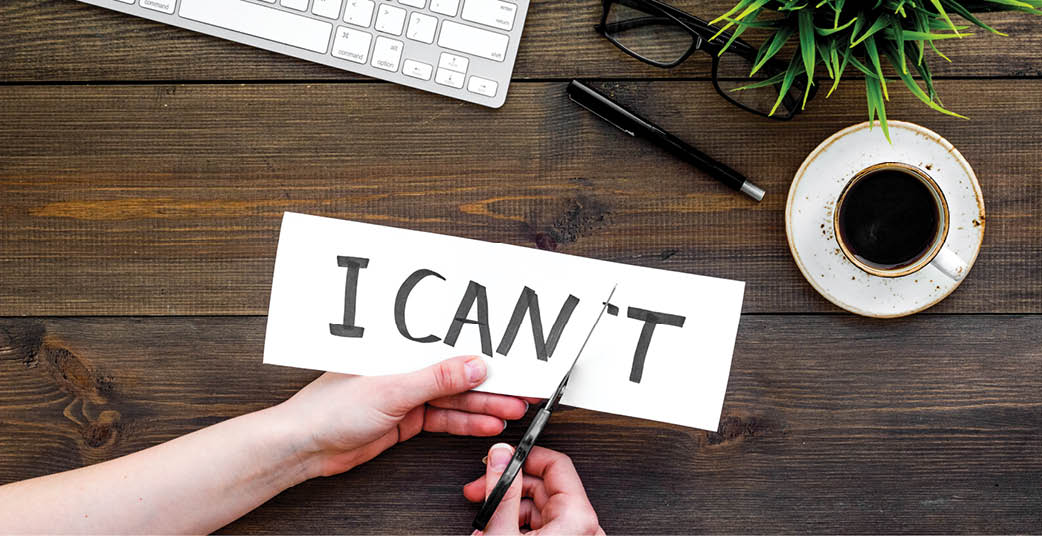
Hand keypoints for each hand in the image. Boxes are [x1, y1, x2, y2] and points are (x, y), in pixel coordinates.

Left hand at [275, 356, 528, 477]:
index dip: (482, 353)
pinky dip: (465, 422)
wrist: (305, 446)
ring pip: (454, 399)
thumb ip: (436, 379)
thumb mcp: (390, 390)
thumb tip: (473, 367)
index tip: (511, 359)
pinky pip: (443, 418)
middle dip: (490, 384)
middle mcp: (405, 368)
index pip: (448, 346)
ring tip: (512, 411)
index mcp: (398, 348)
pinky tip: (487, 424)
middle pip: (457, 374)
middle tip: (523, 390)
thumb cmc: (329, 408)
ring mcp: (406, 395)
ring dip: (483, 405)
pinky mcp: (406, 420)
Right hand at [464, 444, 603, 534]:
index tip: (503, 458)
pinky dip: (518, 526)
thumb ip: (501, 492)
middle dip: (508, 487)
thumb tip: (500, 457)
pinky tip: (495, 530)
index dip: (525, 457)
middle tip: (482, 488)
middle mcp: (583, 528)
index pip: (557, 464)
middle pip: (545, 487)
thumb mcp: (502, 533)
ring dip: (508, 509)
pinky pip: (543, 528)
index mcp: (578, 519)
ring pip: (540, 508)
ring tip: (483, 519)